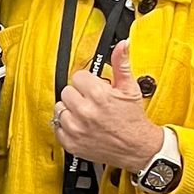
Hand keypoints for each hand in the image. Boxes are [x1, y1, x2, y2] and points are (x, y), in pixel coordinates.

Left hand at [54, 55, 164, 174]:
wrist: (137, 148)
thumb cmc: (132, 120)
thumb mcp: (130, 88)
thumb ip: (122, 64)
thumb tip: (123, 45)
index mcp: (98, 95)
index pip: (78, 77)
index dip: (87, 81)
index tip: (93, 87)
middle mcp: (85, 112)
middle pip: (67, 91)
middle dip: (78, 94)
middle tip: (90, 101)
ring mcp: (76, 129)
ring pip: (59, 108)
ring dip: (70, 109)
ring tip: (84, 113)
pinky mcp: (71, 143)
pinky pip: (57, 127)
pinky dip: (65, 126)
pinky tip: (79, 125)